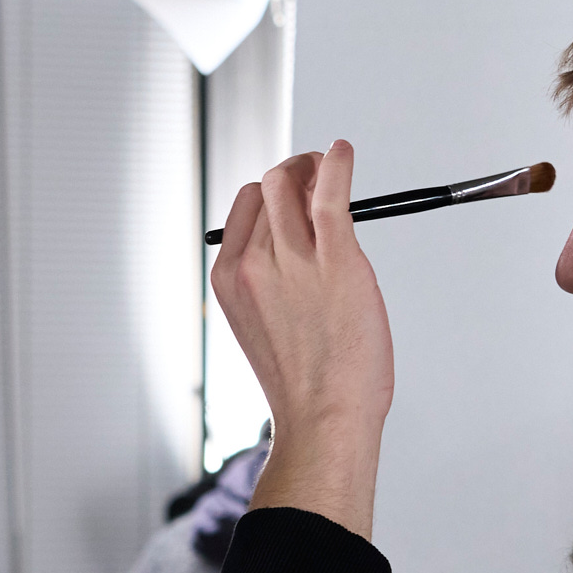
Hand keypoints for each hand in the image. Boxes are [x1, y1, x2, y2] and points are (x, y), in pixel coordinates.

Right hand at [210, 140, 394, 536]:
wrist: (325, 419)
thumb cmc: (305, 385)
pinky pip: (331, 193)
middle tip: (316, 173)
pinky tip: (344, 153)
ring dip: (315, 165)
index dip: (273, 193)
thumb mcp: (264, 328)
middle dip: (293, 170)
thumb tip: (296, 247)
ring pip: (294, 183)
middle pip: (269, 186)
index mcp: (228, 280)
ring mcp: (293, 260)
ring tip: (332, 166)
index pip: (246, 206)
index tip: (295, 193)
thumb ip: (270, 285)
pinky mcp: (336, 260)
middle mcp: (253, 264)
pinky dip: (338, 163)